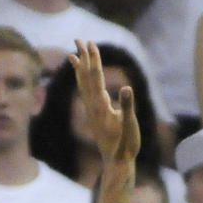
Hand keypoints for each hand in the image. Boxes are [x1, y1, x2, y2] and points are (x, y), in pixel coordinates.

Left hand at [69, 40, 140, 166]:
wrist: (116, 163)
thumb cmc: (126, 145)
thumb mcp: (130, 125)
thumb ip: (128, 106)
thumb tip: (128, 89)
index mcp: (101, 106)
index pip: (96, 77)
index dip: (93, 59)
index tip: (90, 43)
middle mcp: (93, 107)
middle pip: (86, 77)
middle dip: (83, 57)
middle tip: (78, 39)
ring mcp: (92, 112)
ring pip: (82, 85)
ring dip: (79, 68)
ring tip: (72, 55)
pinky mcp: (94, 117)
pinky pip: (85, 94)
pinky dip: (81, 82)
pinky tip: (81, 80)